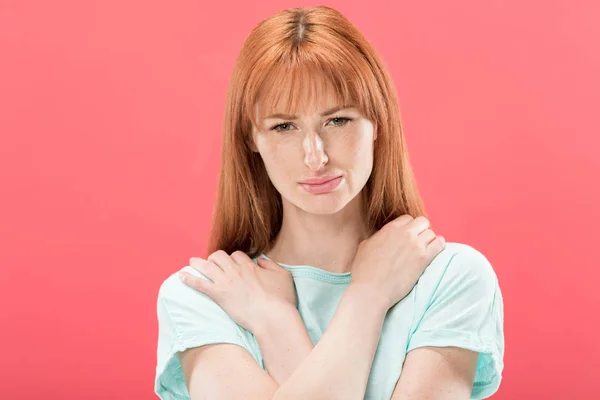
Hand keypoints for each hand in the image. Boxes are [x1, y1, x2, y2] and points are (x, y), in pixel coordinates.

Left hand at [178, 250, 296, 332]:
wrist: (273, 317)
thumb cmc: (281, 299)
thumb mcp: (283, 276)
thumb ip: (271, 265)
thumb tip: (260, 260)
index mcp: (250, 266)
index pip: (237, 255)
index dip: (233, 259)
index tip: (233, 264)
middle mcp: (236, 271)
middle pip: (219, 256)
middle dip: (214, 258)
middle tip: (212, 264)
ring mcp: (226, 282)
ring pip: (207, 266)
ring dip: (198, 263)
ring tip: (191, 262)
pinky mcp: (219, 295)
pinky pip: (200, 284)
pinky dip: (189, 279)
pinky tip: (181, 276)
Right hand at [350, 215, 445, 310]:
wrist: (371, 290)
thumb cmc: (364, 271)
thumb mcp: (365, 246)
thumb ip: (377, 236)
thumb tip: (382, 236)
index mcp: (390, 228)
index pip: (407, 219)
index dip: (408, 227)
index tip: (407, 236)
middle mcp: (404, 233)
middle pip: (422, 222)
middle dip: (421, 231)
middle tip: (417, 242)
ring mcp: (415, 245)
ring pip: (431, 233)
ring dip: (429, 240)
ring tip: (425, 250)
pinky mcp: (424, 258)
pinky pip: (440, 244)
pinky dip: (439, 246)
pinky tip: (434, 253)